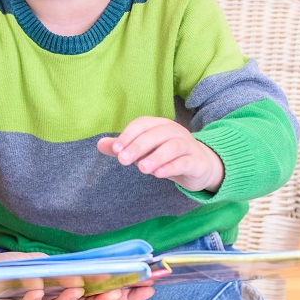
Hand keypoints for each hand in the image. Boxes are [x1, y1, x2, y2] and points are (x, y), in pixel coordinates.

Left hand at [0, 252, 153, 299]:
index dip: (122, 286)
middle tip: (131, 289)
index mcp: (64, 291)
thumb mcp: (28, 261)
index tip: (147, 280)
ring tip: (85, 286)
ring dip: (78, 299)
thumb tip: (73, 266)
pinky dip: (35, 297)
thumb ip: (52, 264)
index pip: (98, 290)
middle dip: (114, 297)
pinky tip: (34, 287)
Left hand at [97, 116, 223, 192]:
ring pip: (172, 147)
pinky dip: (171, 167)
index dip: (128, 135)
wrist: (200, 166)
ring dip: (156, 156)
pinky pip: (185, 162)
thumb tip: (100, 144)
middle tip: (123, 160)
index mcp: (159, 125)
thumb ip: (124, 147)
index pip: (142, 124)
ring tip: (142, 169)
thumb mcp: (144, 151)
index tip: (115, 149)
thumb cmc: (166, 155)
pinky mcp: (196, 161)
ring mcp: (188, 145)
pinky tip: (159, 174)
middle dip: (138, 146)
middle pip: (156, 134)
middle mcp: (174, 131)